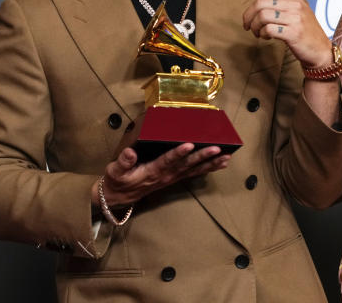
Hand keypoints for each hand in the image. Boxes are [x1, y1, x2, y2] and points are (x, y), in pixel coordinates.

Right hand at [93, 144, 230, 207]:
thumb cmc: (118, 180)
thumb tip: (130, 152)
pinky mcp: (175, 178)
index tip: (189, 144)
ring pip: (194, 170)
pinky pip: (195, 173)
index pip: (167, 161)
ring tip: (226, 157)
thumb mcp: (115, 171)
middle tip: (217, 148)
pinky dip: (209, 168)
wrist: (119, 197)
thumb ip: (123, 162)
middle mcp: (166, 175)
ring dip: (210, 163)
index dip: (178, 153)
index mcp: (152, 171)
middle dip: (202, 156)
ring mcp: (172, 178)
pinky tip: (221, 163)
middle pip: (186, 165)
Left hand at [240, 0, 332, 68]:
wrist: (321, 50)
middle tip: (248, 26)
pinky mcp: (293, 33)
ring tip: (258, 33)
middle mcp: (295, 5)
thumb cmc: (308, 30)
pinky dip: (263, 34)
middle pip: (260, 3)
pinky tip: (266, 37)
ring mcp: (295, 19)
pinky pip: (268, 29)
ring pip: (262, 17)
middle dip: (249, 16)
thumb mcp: (301, 8)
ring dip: (255, 27)